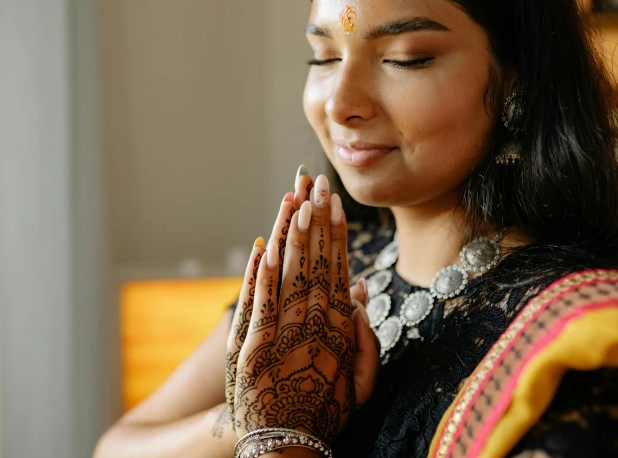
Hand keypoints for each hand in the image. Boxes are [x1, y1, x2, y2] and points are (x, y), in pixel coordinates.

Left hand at [226, 171, 378, 442]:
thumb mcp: (361, 386)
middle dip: (315, 224)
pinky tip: (266, 245)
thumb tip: (362, 293)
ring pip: (288, 278)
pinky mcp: (250, 350)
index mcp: (339, 335)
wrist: (285, 449)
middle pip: (314, 266)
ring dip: (292, 238)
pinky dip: (263, 275)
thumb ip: (368, 342)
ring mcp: (280, 339)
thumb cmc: (324, 416)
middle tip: (316, 186)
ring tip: (296, 201)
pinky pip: (259, 305)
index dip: (336, 236)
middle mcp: (313, 331)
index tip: (335, 205)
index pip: (337, 273)